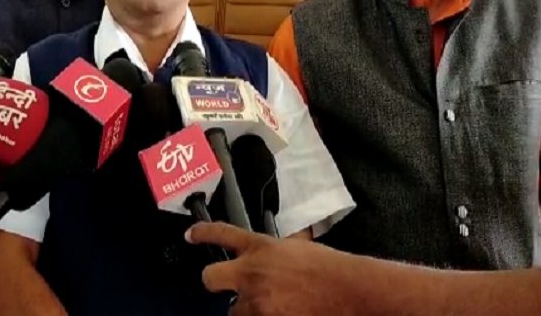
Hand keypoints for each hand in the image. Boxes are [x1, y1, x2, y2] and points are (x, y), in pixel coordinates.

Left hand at [186, 222, 357, 315]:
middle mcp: (251, 272)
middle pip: (210, 277)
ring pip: (234, 310)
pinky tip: (282, 312)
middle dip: (215, 281)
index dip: (202, 233)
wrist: (349, 292)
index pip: (221, 234)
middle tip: (227, 286)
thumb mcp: (300, 247)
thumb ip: (281, 247)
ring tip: (270, 306)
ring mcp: (256, 300)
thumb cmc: (330, 269)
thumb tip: (285, 244)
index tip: (191, 235)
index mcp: (260, 247)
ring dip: (248, 310)